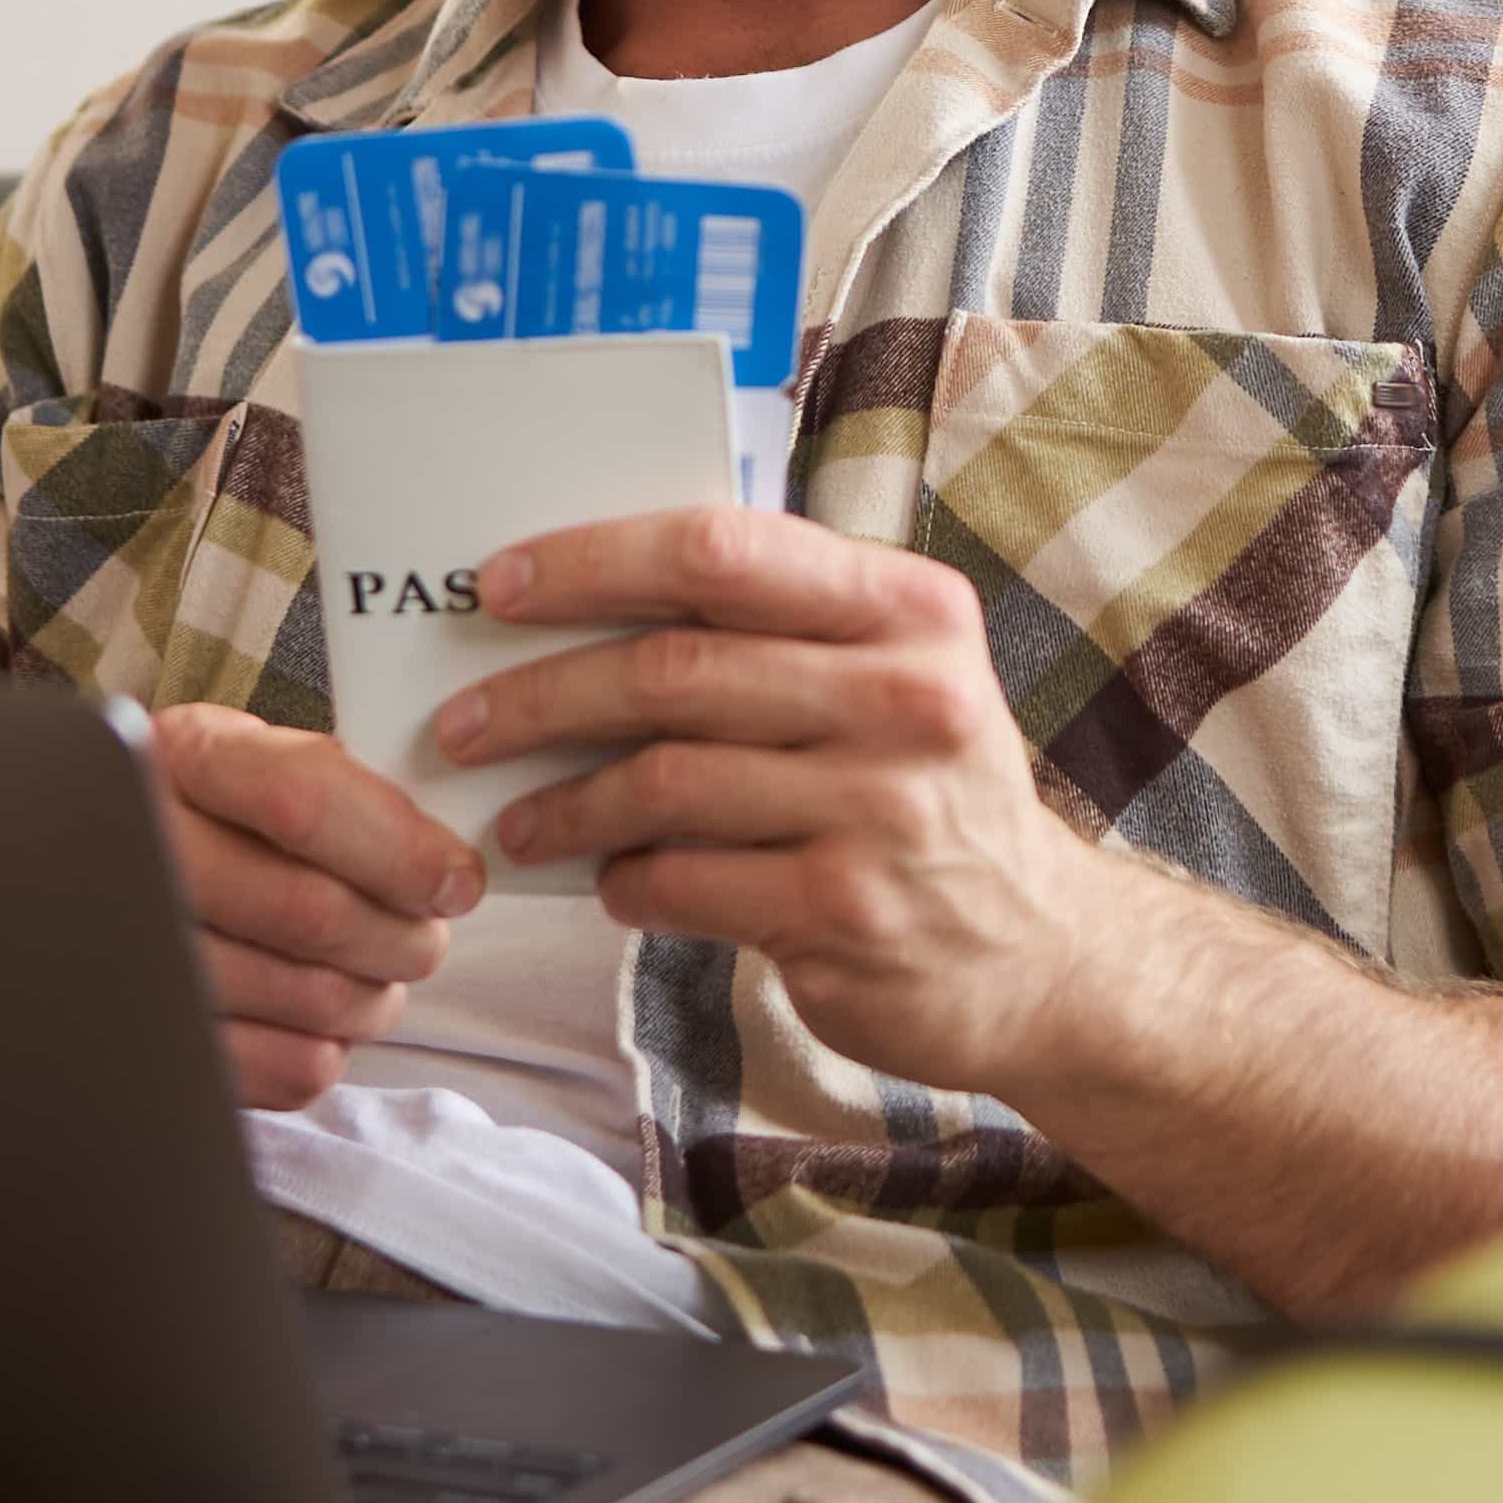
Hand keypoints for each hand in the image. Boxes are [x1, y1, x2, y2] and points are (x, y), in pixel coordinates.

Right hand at [145, 700, 484, 1108]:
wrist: (112, 871)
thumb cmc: (216, 815)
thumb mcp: (264, 763)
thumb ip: (346, 793)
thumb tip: (445, 871)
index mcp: (185, 757)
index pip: (304, 801)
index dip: (401, 849)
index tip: (458, 883)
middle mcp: (144, 849)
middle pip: (313, 913)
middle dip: (402, 938)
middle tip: (423, 941)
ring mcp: (134, 951)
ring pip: (307, 998)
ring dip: (372, 999)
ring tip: (374, 979)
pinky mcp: (148, 1039)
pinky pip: (277, 1069)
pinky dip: (324, 1053)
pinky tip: (317, 1023)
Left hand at [449, 505, 1136, 1094]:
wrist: (1041, 952)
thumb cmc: (928, 793)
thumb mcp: (898, 675)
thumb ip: (782, 626)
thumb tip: (588, 599)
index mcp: (909, 610)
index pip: (723, 550)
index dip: (594, 560)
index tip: (501, 584)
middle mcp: (905, 698)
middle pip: (675, 670)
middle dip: (542, 694)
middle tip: (462, 723)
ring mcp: (881, 810)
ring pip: (664, 781)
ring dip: (564, 804)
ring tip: (516, 822)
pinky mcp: (846, 912)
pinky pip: (685, 882)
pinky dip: (626, 882)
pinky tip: (612, 883)